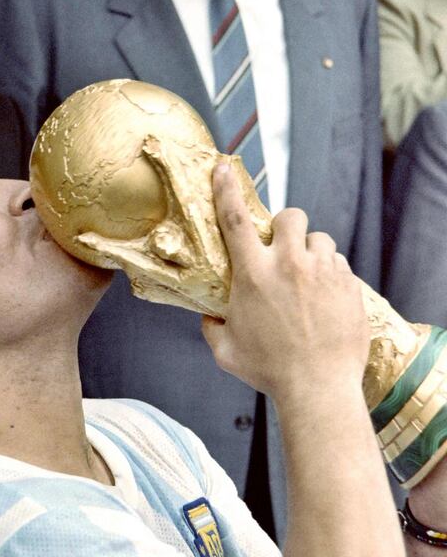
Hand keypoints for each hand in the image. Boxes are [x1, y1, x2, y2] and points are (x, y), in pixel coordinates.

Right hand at [202, 164, 368, 400]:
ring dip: (312, 252)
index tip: (223, 169)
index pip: (235, 219)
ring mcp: (323, 272)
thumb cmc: (270, 371)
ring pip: (320, 239)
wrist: (319, 387)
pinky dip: (331, 275)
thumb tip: (208, 317)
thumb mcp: (227, 352)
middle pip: (290, 216)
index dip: (226, 189)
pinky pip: (339, 265)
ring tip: (308, 279)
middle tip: (284, 246)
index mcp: (254, 274)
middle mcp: (289, 264)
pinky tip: (325, 299)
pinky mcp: (349, 284)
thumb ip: (213, 328)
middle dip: (286, 224)